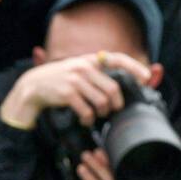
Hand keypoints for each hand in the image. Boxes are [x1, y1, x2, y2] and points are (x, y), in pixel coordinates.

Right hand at [0, 50, 152, 128]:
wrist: (33, 85)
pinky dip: (89, 119)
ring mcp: (76, 80)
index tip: (147, 77)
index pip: (118, 59)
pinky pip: (87, 110)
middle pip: (113, 88)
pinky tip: (86, 120)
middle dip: (116, 103)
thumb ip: (99, 73)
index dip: (135, 67)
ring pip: (102, 101)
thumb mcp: (80, 69)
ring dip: (102, 112)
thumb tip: (122, 84)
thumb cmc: (63, 79)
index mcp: (91, 60)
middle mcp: (85, 67)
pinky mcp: (67, 93)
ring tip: (98, 115)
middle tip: (113, 110)